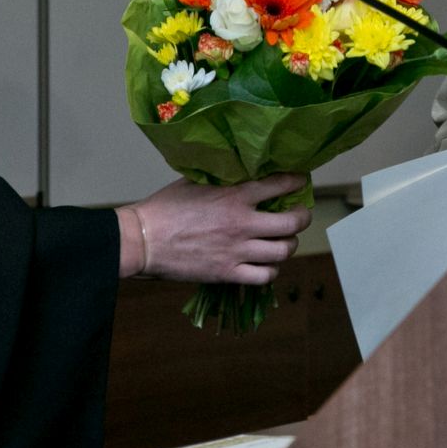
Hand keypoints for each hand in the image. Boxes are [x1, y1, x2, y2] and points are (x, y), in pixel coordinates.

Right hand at [115, 173, 310, 283]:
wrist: (143, 240)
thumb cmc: (165, 208)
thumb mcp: (197, 181)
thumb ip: (224, 178)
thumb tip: (241, 171)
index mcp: (235, 195)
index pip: (280, 184)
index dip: (297, 181)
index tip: (301, 181)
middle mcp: (242, 222)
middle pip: (293, 222)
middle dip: (302, 218)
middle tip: (300, 215)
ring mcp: (237, 250)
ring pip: (284, 251)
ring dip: (288, 245)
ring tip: (284, 241)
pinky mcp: (228, 272)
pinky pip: (264, 276)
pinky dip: (270, 270)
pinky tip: (265, 264)